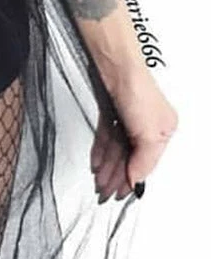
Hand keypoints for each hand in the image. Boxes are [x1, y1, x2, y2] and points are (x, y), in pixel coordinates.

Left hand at [91, 65, 178, 201]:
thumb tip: (136, 179)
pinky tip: (96, 162)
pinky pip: (106, 136)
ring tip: (99, 181)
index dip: (132, 179)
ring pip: (117, 148)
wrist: (114, 65)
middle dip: (116, 176)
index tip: (121, 193)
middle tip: (105, 192)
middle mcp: (146, 124)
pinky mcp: (111, 110)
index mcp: (163, 130)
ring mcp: (128, 117)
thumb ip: (143, 160)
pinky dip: (101, 150)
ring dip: (107, 166)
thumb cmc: (137, 91)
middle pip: (129, 157)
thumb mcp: (149, 134)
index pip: (146, 162)